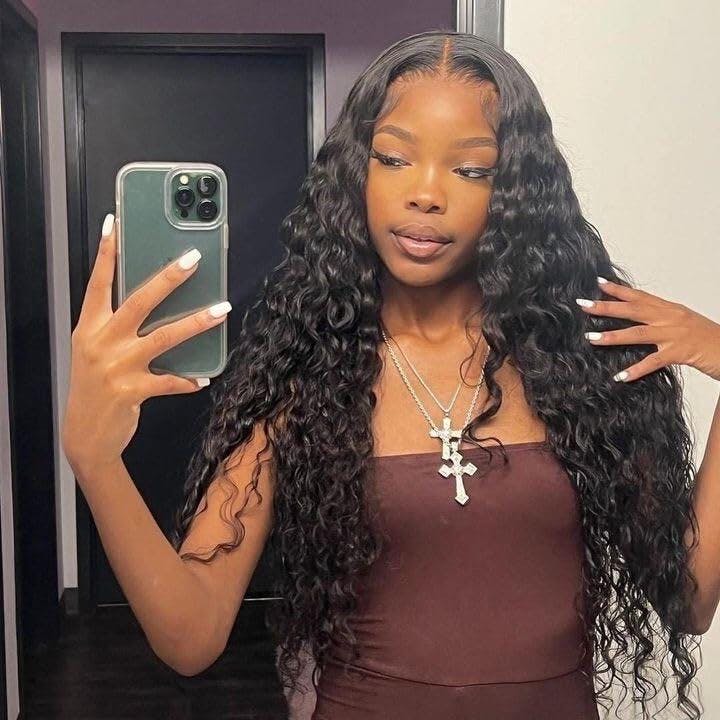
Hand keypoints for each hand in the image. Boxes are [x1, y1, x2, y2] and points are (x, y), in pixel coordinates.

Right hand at [61, 213, 231, 472]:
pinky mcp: (131, 391)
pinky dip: (188, 379)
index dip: (106, 253)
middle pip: (139, 301)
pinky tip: (202, 378)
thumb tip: (157, 299)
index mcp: (89, 327)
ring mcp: (116, 367)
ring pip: (163, 337)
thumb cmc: (95, 386)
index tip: (114, 223)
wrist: (85, 434)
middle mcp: (101, 342)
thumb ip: (117, 325)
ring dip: (196, 322)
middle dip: (168, 278)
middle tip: (193, 258)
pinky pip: (169, 381)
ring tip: (222, 309)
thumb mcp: (97, 350)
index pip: (97, 283)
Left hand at [576, 277, 719, 382]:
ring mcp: (675, 335)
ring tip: (590, 338)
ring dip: (612, 336)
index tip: (597, 283)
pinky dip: (635, 370)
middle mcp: (670, 318)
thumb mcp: (682, 322)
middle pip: (632, 310)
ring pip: (638, 334)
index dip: (618, 290)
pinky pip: (653, 362)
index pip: (639, 296)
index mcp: (670, 309)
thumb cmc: (707, 338)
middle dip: (606, 307)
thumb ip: (661, 319)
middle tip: (583, 305)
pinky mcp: (680, 354)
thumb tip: (638, 318)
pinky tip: (620, 376)